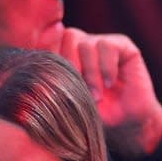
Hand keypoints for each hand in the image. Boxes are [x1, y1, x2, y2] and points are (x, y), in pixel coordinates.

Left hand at [56, 27, 161, 156]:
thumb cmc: (96, 116)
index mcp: (70, 56)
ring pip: (87, 44)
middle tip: (80, 91)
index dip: (54, 60)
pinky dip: (106, 68)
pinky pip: (107, 45)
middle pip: (69, 36)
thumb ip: (54, 89)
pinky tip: (110, 84)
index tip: (58, 85)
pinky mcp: (123, 46)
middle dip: (71, 65)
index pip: (54, 43)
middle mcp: (86, 47)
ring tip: (97, 96)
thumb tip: (34, 83)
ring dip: (90, 73)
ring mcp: (104, 44)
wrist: (127, 124)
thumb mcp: (69, 104)